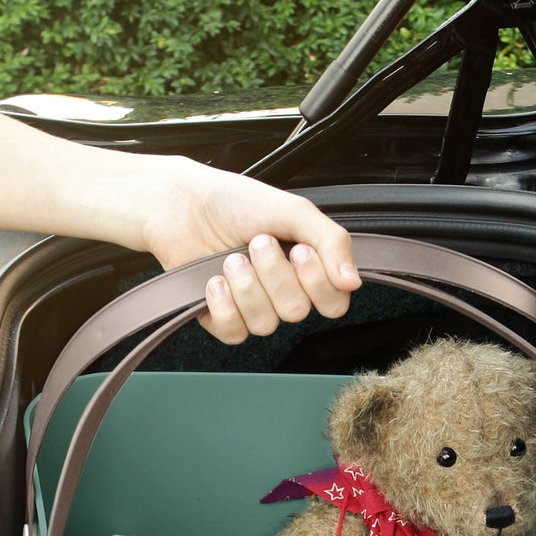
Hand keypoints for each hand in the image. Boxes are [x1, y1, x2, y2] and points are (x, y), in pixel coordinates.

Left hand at [142, 159, 360, 343]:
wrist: (183, 204)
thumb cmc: (235, 203)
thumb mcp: (293, 211)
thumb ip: (331, 241)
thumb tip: (353, 281)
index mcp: (307, 269)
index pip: (334, 302)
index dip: (317, 283)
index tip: (299, 251)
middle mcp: (283, 292)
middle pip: (297, 312)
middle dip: (273, 274)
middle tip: (257, 243)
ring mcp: (253, 308)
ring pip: (265, 324)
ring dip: (246, 285)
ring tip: (230, 257)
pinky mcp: (222, 319)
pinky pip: (235, 333)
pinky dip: (224, 305)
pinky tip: (214, 281)